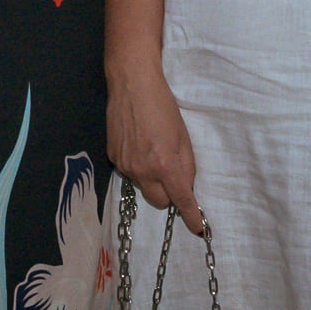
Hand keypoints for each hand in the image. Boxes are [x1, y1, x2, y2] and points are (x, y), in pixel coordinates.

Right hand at [106, 65, 205, 233]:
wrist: (131, 83)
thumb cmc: (163, 106)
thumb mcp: (183, 136)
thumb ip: (186, 166)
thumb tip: (185, 187)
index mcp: (164, 165)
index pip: (181, 200)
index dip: (192, 216)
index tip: (199, 228)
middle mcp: (142, 170)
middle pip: (158, 202)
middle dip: (168, 194)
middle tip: (171, 173)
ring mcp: (124, 164)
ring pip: (143, 185)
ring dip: (150, 177)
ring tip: (151, 148)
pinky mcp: (112, 155)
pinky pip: (129, 171)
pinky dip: (136, 164)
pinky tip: (136, 142)